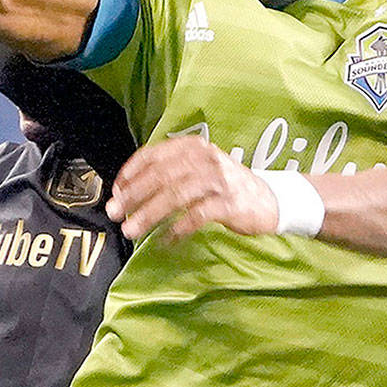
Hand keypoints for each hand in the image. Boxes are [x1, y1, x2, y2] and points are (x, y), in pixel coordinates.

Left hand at [105, 135, 279, 241]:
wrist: (270, 199)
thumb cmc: (226, 186)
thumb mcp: (199, 169)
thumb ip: (171, 173)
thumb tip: (130, 190)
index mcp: (193, 147)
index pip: (154, 154)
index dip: (131, 172)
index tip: (116, 190)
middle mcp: (205, 158)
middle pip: (161, 175)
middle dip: (133, 195)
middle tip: (115, 211)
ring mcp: (219, 180)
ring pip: (175, 195)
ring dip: (149, 214)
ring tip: (132, 228)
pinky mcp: (229, 203)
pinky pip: (197, 215)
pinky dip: (178, 228)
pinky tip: (165, 239)